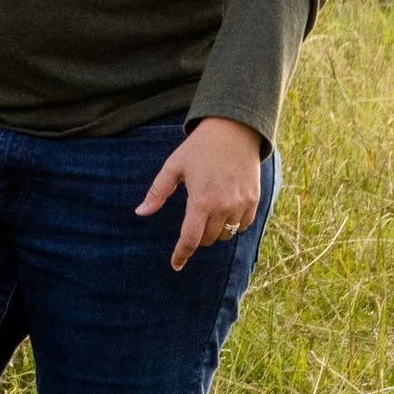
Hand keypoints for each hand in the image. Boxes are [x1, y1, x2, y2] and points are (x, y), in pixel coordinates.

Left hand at [136, 117, 264, 271]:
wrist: (234, 129)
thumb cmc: (199, 147)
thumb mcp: (173, 167)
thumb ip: (157, 192)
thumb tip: (140, 213)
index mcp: (201, 201)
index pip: (190, 239)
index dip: (181, 254)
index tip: (176, 265)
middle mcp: (223, 207)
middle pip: (207, 239)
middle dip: (197, 235)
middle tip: (194, 216)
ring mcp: (241, 205)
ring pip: (225, 235)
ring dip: (215, 230)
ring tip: (210, 209)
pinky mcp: (254, 201)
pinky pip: (243, 226)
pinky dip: (233, 224)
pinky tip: (226, 209)